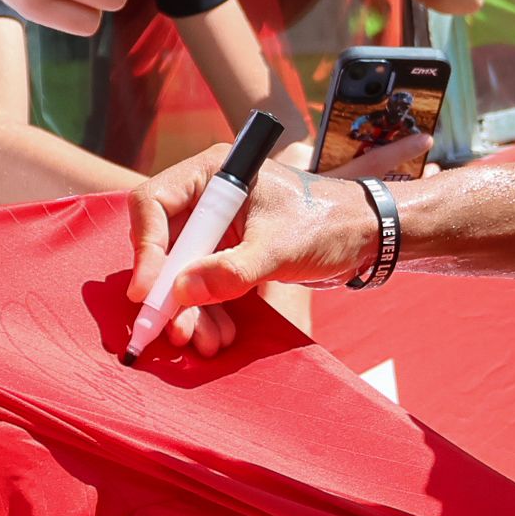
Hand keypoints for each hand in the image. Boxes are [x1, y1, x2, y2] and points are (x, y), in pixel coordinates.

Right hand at [123, 148, 375, 356]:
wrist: (369, 235)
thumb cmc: (329, 224)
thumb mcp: (279, 250)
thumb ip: (231, 272)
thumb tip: (181, 293)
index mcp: (215, 173)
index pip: (154, 203)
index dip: (146, 248)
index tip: (147, 292)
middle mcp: (209, 195)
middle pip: (163, 243)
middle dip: (168, 291)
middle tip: (173, 331)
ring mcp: (218, 225)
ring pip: (181, 270)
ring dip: (188, 309)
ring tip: (203, 342)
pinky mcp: (230, 251)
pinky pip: (203, 282)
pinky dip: (206, 310)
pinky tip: (217, 335)